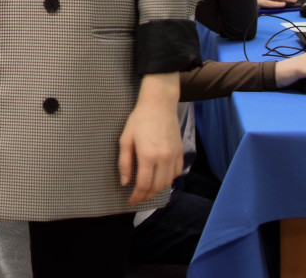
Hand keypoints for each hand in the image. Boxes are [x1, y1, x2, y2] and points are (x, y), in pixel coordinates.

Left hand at [118, 73, 182, 205]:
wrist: (160, 104)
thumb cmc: (139, 119)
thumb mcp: (125, 139)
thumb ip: (125, 162)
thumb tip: (125, 182)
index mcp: (148, 155)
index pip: (144, 185)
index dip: (137, 196)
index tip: (131, 201)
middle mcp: (164, 158)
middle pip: (157, 187)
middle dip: (147, 196)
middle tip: (138, 198)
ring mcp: (174, 156)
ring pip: (168, 182)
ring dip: (158, 190)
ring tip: (148, 191)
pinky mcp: (180, 152)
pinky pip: (176, 173)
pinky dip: (169, 180)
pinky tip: (161, 179)